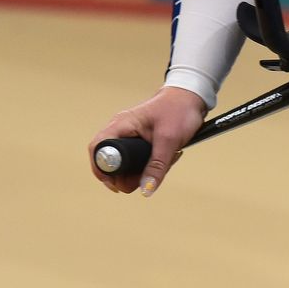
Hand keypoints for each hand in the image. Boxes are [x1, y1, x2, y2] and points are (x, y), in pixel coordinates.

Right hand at [89, 86, 207, 194]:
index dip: (102, 171)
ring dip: (144, 171)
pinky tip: (166, 158)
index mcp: (121, 125)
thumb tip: (146, 190)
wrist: (191, 97)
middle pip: (110, 163)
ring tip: (165, 161)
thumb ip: (157, 166)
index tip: (117, 185)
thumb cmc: (178, 109)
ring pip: (126, 166)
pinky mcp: (138, 142)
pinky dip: (150, 165)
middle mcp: (120, 130)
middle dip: (130, 175)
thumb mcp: (169, 140)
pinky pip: (137, 162)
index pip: (97, 150)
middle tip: (149, 175)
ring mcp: (129, 136)